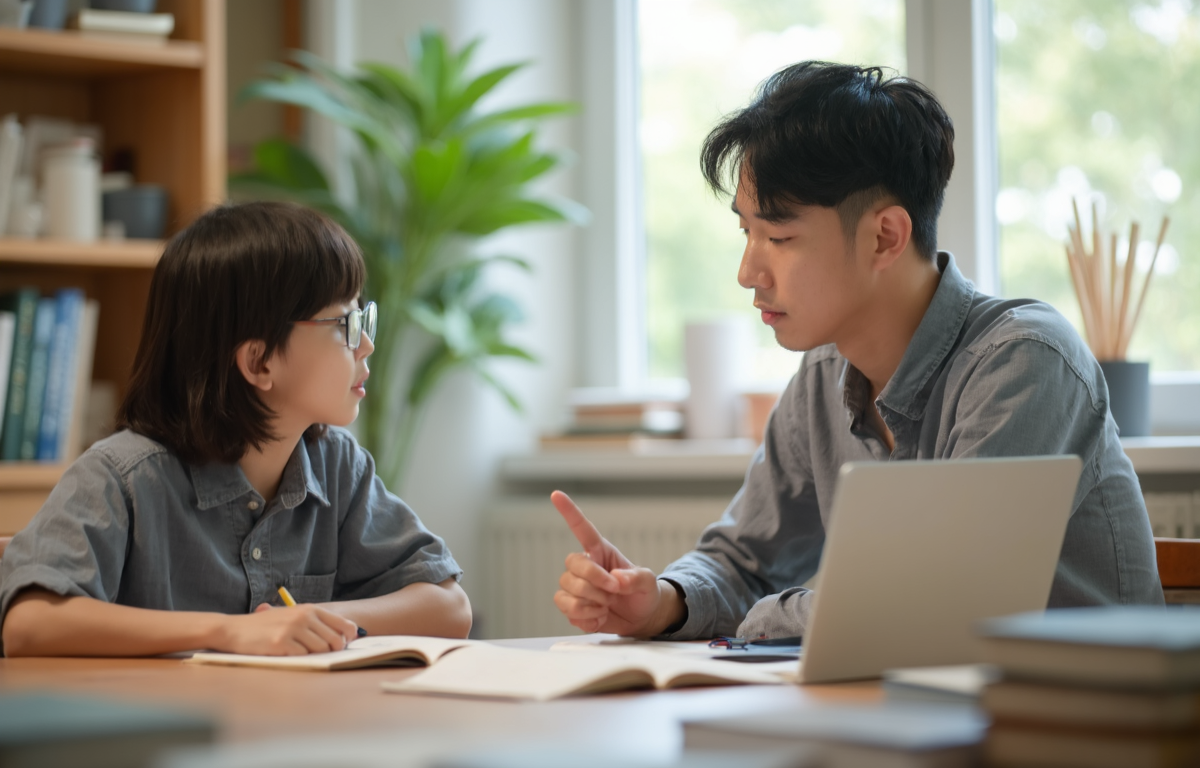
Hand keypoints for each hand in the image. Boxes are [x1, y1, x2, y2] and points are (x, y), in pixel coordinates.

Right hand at [215, 603, 358, 654]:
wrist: (235, 630)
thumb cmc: (266, 625)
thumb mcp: (293, 616)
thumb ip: (315, 623)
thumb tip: (344, 637)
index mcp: (310, 609)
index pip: (344, 624)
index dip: (349, 638)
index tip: (345, 645)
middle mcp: (304, 616)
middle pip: (335, 640)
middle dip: (333, 650)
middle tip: (322, 654)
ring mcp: (293, 629)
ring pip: (320, 650)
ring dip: (313, 655)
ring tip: (299, 651)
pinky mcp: (282, 643)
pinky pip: (302, 656)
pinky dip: (298, 659)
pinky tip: (287, 653)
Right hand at [551, 490, 679, 636]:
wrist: (642, 618)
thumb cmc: (644, 593)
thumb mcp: (649, 582)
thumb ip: (636, 578)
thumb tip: (617, 579)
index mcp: (601, 552)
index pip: (582, 529)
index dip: (569, 511)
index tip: (556, 494)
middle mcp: (585, 566)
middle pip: (572, 565)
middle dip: (594, 581)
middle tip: (614, 591)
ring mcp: (576, 587)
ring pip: (566, 590)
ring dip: (591, 602)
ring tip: (606, 605)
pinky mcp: (572, 607)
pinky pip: (567, 610)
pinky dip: (586, 617)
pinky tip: (599, 617)